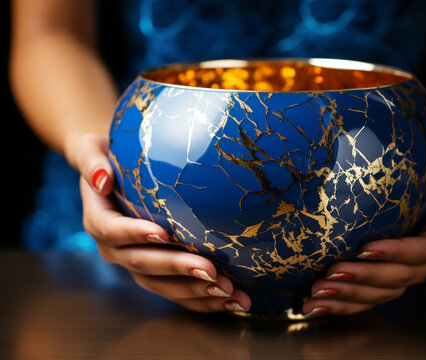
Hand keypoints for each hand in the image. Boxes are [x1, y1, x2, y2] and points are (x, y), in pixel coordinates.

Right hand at [70, 133, 251, 312]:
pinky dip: (203, 298)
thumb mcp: (92, 151)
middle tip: (211, 271)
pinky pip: (178, 290)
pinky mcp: (157, 273)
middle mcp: (116, 249)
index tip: (164, 233)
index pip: (114, 231)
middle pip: (144, 264)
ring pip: (163, 285)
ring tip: (229, 291)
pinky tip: (232, 299)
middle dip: (178, 269)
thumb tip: (102, 179)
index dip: (135, 234)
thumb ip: (91, 162)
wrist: (111, 178)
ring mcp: (136, 264)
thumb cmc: (107, 159)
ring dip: (196, 291)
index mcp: (99, 221)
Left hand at [303, 144, 425, 316]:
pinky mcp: (388, 280)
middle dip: (362, 279)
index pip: (422, 250)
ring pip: (379, 294)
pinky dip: (342, 305)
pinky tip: (315, 306)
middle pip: (397, 278)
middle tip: (330, 275)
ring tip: (316, 294)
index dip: (395, 253)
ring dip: (347, 296)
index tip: (364, 248)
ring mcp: (408, 275)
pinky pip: (368, 298)